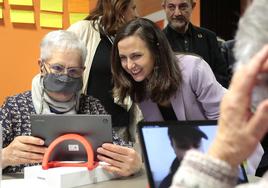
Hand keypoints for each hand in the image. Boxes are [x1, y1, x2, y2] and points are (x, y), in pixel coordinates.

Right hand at [2, 136, 46, 167]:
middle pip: (30, 148)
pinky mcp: (17, 160)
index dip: (36, 141)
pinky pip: (28, 161)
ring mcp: (16, 154)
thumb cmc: (16, 146)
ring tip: (45, 156)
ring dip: (38, 156)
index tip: (42, 142)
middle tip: (47, 150)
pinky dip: (35, 161)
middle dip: (40, 149)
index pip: (28, 139)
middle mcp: (17, 146)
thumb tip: (42, 141)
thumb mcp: (21, 140)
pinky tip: (40, 160)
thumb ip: (30, 140)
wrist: (5, 155)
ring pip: (29, 155)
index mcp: (19, 139)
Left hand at [97, 143, 141, 176]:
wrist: (139, 166)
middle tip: (100, 149)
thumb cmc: (134, 157)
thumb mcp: (130, 150)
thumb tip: (110, 147)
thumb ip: (121, 149)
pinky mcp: (124, 172)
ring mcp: (126, 166)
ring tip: (100, 156)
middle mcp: (129, 159)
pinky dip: (107, 167)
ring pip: (113, 162)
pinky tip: (103, 165)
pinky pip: (114, 169)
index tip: (104, 145)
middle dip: (105, 152)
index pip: (118, 149)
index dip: (110, 147)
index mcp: (130, 152)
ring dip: (105, 159)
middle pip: (114, 155)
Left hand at [208, 45, 267, 166]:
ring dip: (253, 69)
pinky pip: (239, 85)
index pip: (247, 76)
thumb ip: (262, 115)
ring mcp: (228, 99)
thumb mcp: (254, 132)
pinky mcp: (230, 103)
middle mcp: (230, 97)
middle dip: (256, 62)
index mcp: (236, 102)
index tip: (266, 50)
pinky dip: (250, 77)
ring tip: (267, 65)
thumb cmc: (237, 144)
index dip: (257, 61)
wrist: (223, 152)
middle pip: (242, 73)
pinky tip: (259, 79)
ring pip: (240, 78)